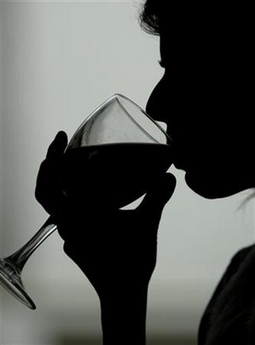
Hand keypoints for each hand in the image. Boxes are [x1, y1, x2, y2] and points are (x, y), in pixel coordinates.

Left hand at [35, 132, 175, 294]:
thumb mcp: (147, 226)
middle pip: (45, 189)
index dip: (66, 159)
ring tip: (66, 158)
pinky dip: (65, 193)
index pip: (62, 184)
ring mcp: (67, 233)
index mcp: (82, 218)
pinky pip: (60, 210)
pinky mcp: (72, 238)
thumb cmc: (132, 262)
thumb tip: (170, 177)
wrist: (122, 293)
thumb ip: (157, 199)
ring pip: (50, 200)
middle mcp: (67, 225)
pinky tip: (82, 188)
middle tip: (61, 140)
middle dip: (49, 162)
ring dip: (54, 178)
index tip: (77, 143)